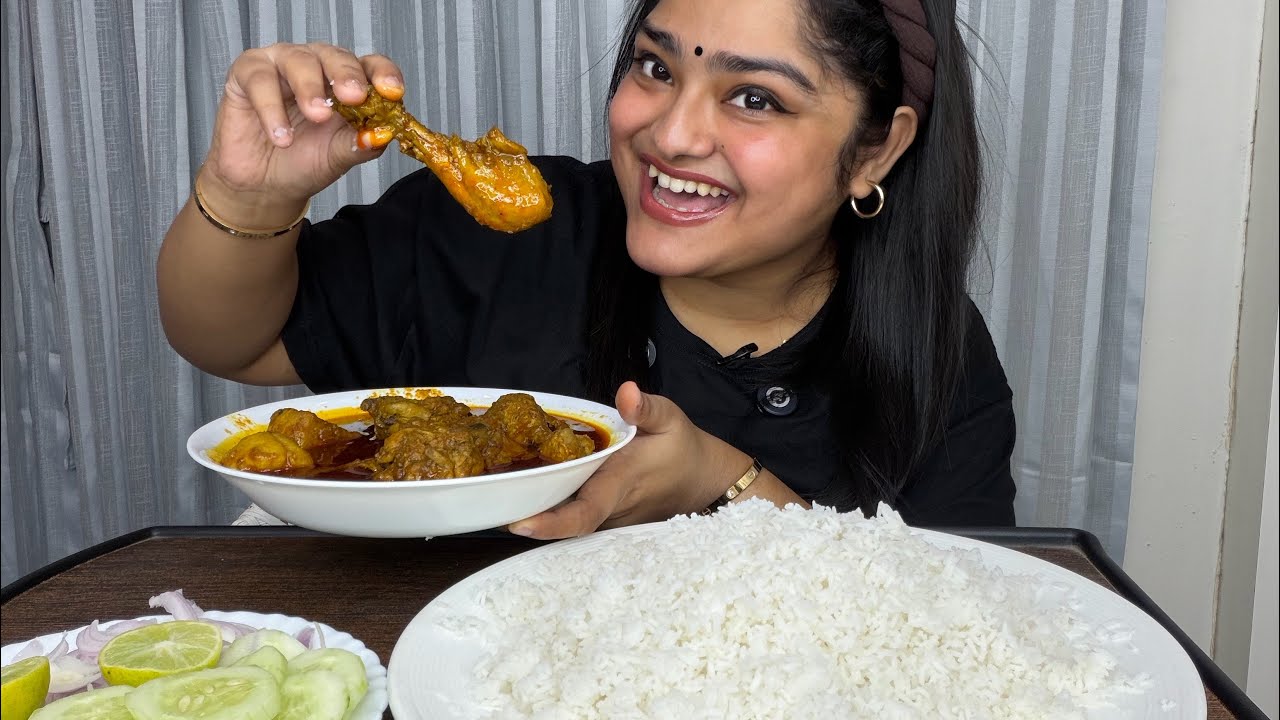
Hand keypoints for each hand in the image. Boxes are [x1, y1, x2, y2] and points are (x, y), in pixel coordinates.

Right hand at [200, 43, 404, 220]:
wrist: (264, 186)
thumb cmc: (304, 163)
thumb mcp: (338, 157)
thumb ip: (360, 145)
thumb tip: (381, 134)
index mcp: (347, 83)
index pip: (371, 66)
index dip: (383, 74)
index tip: (392, 92)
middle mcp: (317, 67)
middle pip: (336, 56)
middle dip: (346, 74)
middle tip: (353, 96)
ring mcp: (281, 66)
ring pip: (298, 59)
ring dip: (310, 87)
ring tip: (316, 116)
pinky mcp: (248, 74)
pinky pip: (260, 79)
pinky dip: (271, 107)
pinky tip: (281, 136)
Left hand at [508, 382, 748, 539]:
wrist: (703, 481)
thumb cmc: (683, 448)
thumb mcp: (671, 418)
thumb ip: (646, 408)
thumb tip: (626, 393)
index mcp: (618, 485)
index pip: (583, 513)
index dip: (551, 523)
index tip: (518, 523)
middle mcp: (607, 510)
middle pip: (560, 523)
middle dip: (523, 517)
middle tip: (483, 502)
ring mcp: (606, 520)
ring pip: (564, 522)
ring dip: (532, 512)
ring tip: (492, 493)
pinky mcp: (605, 519)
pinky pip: (573, 517)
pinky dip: (548, 508)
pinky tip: (521, 490)